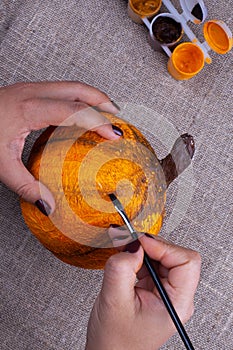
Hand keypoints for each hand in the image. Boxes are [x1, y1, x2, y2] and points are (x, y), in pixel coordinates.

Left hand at [0, 81, 119, 213]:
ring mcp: (29, 89)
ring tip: (106, 113)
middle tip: (119, 117)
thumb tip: (50, 206)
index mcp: (28, 108)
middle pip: (78, 89)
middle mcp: (32, 93)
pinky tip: (79, 113)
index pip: (74, 110)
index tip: (114, 134)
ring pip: (70, 85)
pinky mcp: (26, 91)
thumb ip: (26, 186)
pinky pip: (60, 89)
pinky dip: (77, 98)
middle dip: (102, 101)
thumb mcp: (0, 165)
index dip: (98, 121)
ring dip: (91, 97)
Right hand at [86, 235, 200, 349]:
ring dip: (144, 250)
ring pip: (164, 257)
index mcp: (177, 303)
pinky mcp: (154, 289)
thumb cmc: (115, 342)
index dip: (164, 247)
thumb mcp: (114, 300)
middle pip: (176, 256)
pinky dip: (138, 257)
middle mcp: (176, 297)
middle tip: (129, 243)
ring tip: (125, 252)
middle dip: (151, 246)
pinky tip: (127, 261)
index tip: (141, 243)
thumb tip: (132, 245)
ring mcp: (166, 293)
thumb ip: (122, 268)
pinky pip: (152, 263)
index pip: (186, 262)